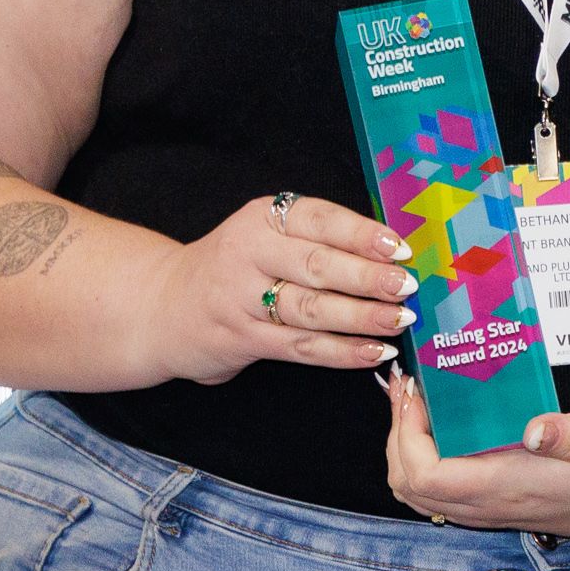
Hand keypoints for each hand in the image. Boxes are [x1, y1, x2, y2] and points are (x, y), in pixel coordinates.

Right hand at [149, 188, 414, 385]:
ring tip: (400, 320)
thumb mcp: (265, 235)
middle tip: (408, 287)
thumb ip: (318, 238)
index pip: (318, 220)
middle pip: (316, 266)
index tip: (401, 248)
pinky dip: (340, 352)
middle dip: (367, 278)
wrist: (161, 304)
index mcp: (262, 218)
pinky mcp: (240, 339)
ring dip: (361, 317)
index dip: (362, 234)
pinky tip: (374, 352)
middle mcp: (247, 254)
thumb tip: (395, 253)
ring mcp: (240, 300)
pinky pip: (300, 346)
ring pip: (310, 310)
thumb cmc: (236, 266)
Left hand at [380, 374, 569, 537]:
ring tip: (419, 407)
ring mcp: (493, 509)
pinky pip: (440, 492)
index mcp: (510, 487)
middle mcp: (493, 505)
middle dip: (396, 438)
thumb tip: (534, 428)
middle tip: (410, 391)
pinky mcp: (498, 504)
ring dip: (406, 450)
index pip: (427, 475)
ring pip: (419, 494)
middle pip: (409, 486)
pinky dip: (425, 460)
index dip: (407, 435)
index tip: (419, 393)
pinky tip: (444, 428)